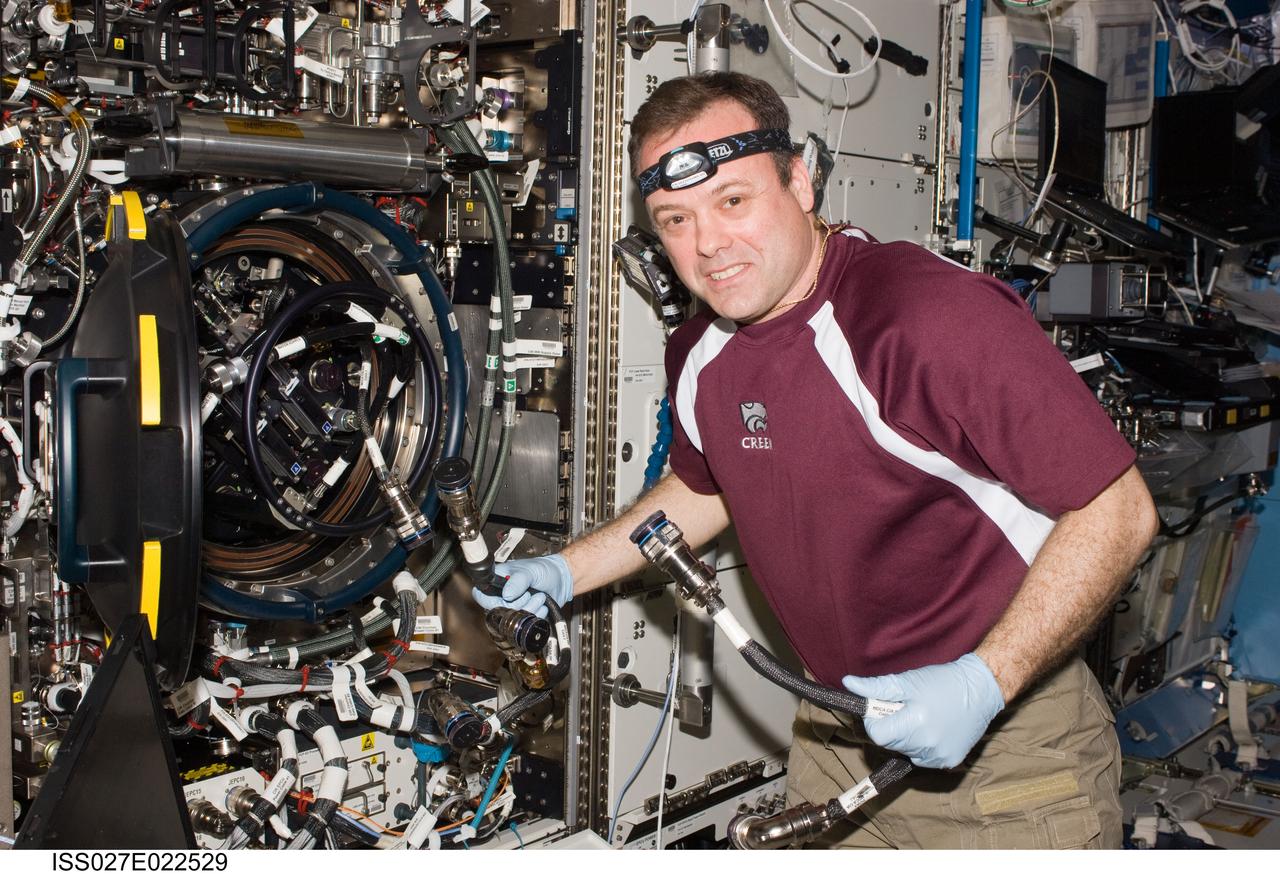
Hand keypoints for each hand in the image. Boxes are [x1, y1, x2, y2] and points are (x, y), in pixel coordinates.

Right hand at [470, 554, 572, 618]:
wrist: (562, 579)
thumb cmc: (545, 569)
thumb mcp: (530, 571)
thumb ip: (518, 581)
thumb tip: (507, 594)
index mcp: (498, 579)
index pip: (482, 594)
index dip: (491, 600)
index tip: (506, 599)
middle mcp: (503, 593)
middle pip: (498, 610)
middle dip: (518, 604)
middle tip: (529, 593)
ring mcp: (514, 605)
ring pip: (513, 618)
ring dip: (530, 609)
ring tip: (539, 597)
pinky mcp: (525, 614)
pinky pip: (526, 622)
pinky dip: (536, 615)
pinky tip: (542, 605)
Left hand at [841, 653, 1004, 768]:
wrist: (981, 690)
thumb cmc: (943, 682)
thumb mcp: (908, 681)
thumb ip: (877, 687)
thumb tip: (848, 683)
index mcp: (915, 723)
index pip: (878, 735)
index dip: (875, 722)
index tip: (883, 709)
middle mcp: (927, 745)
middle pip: (891, 743)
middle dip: (892, 727)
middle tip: (907, 709)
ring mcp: (940, 757)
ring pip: (906, 753)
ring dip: (907, 738)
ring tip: (923, 717)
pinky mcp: (950, 762)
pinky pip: (923, 759)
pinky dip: (922, 747)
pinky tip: (934, 729)